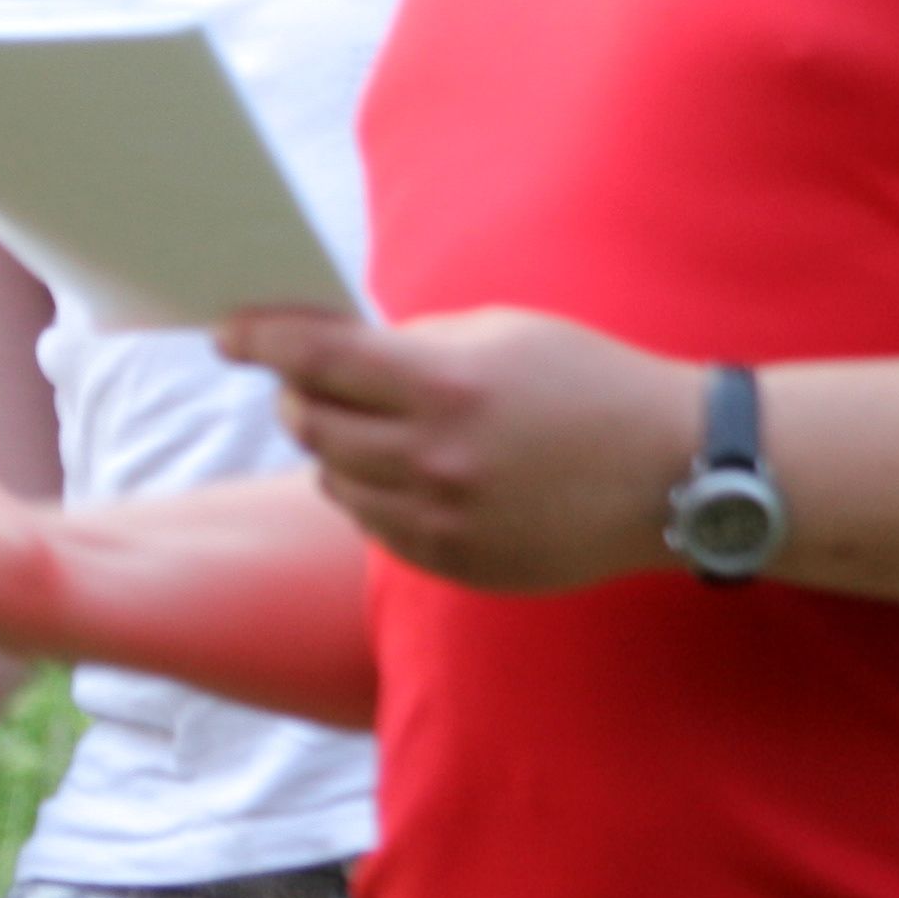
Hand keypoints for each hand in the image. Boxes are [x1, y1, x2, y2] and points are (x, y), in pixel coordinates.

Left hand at [225, 302, 705, 592]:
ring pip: (333, 480)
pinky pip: (374, 526)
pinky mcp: (454, 563)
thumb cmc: (585, 381)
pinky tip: (414, 473)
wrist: (671, 469)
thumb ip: (408, 344)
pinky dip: (375, 495)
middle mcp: (432, 458)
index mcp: (441, 385)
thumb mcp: (498, 334)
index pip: (313, 358)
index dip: (259, 340)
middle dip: (298, 395)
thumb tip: (327, 349)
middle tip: (308, 381)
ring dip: (337, 448)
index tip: (227, 333)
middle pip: (310, 424)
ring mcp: (441, 520)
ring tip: (379, 427)